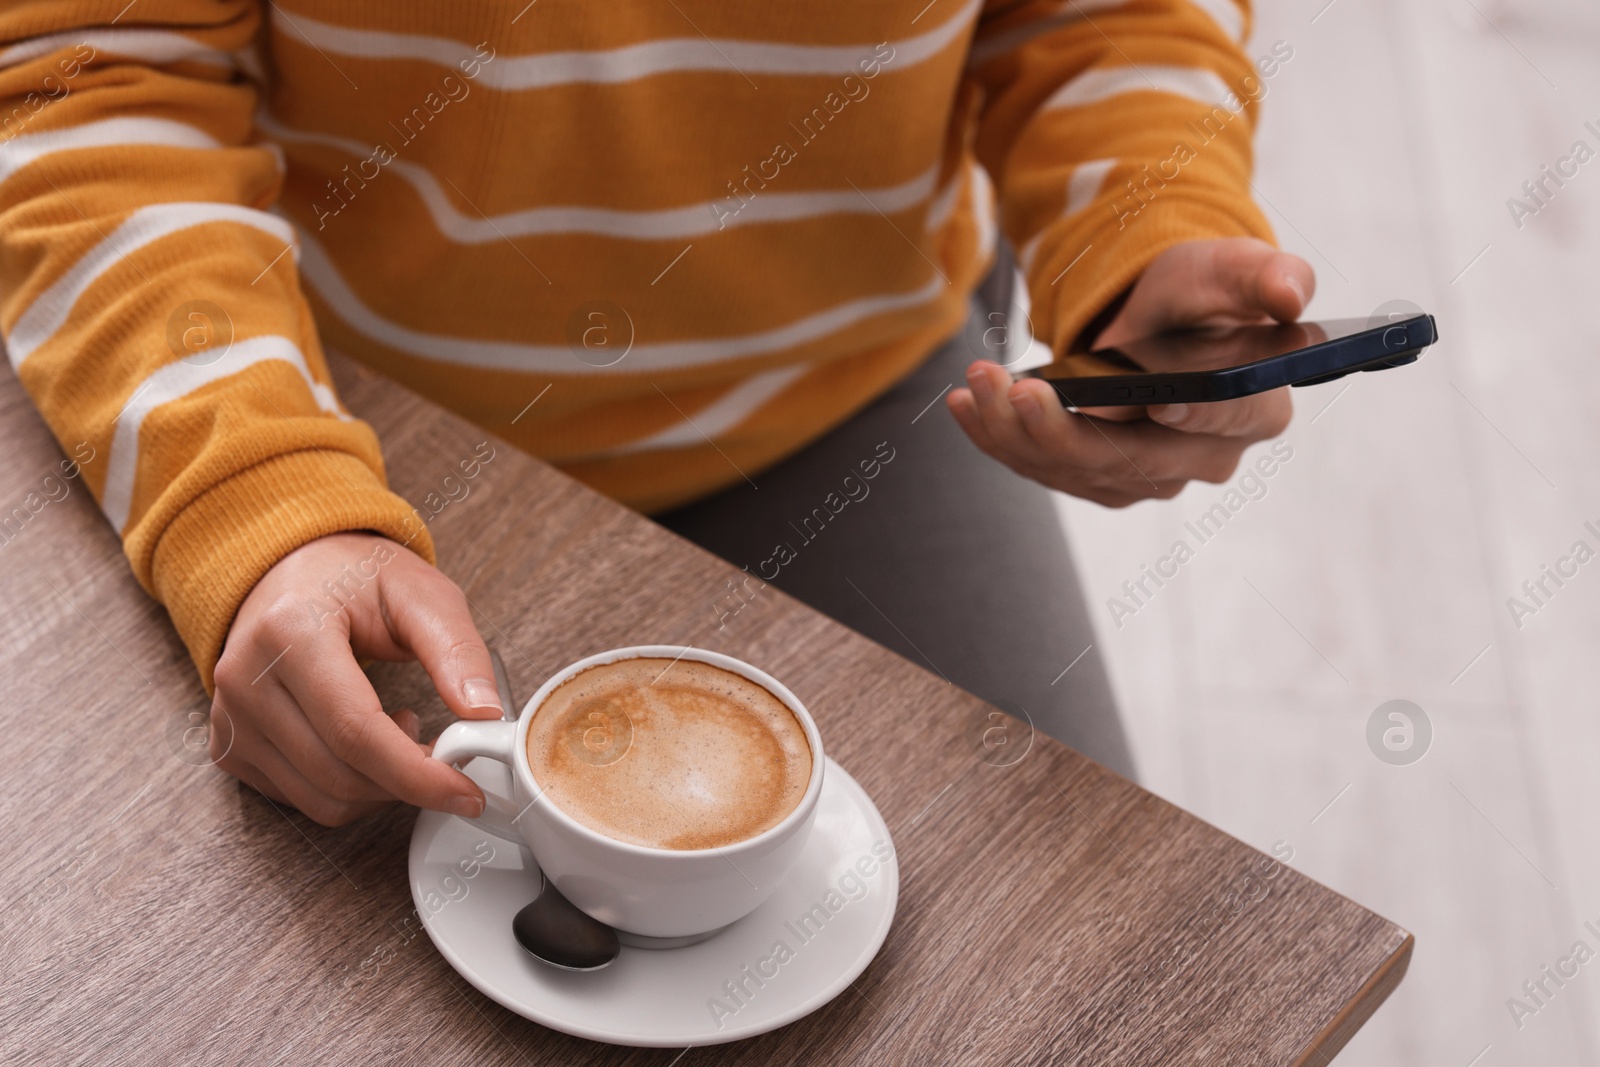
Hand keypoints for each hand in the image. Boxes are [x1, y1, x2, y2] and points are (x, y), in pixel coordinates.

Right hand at [210, 532, 502, 825]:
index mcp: (290, 632)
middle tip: (444, 749)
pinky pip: (299, 799)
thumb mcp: (420, 593)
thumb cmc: (356, 576)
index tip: (466, 792)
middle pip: (339, 774)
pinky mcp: (229, 745)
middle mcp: (246, 679)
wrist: (293, 568)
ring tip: (401, 730)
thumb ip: (456, 651)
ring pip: (320, 799)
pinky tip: (362, 741)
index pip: (356, 731)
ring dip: (379, 787)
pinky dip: (347, 788)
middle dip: (407, 782)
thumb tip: (486, 714)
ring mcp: (229, 718)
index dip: (418, 774)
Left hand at [949, 237, 1314, 506]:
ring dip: (1018, 431)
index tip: (1155, 405)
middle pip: (1135, 460)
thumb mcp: (1229, 268)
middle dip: (1068, 428)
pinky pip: (1045, 469)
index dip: (1193, 417)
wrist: (1151, 316)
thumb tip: (1290, 294)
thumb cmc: (1198, 291)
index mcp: (1257, 408)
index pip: (1228, 421)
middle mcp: (1207, 456)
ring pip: (1079, 469)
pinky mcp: (1100, 479)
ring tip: (978, 382)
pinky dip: (1000, 439)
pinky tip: (967, 404)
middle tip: (1018, 388)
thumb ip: (1265, 275)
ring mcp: (1150, 477)